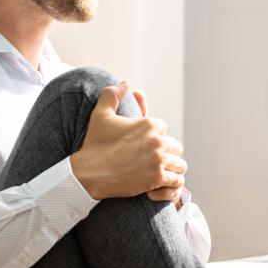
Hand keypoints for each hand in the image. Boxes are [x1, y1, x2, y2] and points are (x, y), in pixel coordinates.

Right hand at [71, 82, 186, 202]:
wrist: (88, 173)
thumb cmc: (94, 144)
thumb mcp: (100, 115)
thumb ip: (112, 94)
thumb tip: (125, 83)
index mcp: (148, 124)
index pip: (163, 128)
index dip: (155, 136)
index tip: (145, 145)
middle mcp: (157, 140)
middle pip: (175, 146)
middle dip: (167, 152)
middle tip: (155, 160)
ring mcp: (158, 160)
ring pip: (179, 164)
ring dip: (172, 168)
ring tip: (163, 172)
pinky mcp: (156, 178)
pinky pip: (177, 180)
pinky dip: (171, 183)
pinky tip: (162, 184)